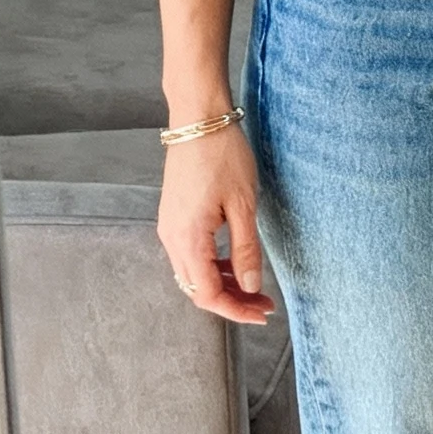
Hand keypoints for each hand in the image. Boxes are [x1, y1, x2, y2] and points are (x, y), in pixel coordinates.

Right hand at [158, 123, 275, 324]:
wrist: (198, 119)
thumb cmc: (223, 155)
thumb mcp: (244, 206)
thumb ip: (246, 250)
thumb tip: (250, 287)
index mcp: (188, 239)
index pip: (208, 294)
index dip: (236, 310)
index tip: (262, 313)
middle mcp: (171, 238)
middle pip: (197, 289)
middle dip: (231, 301)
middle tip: (264, 303)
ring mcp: (169, 227)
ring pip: (193, 274)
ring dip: (222, 285)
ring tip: (253, 286)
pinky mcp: (173, 217)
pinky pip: (190, 255)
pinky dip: (212, 266)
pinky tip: (235, 262)